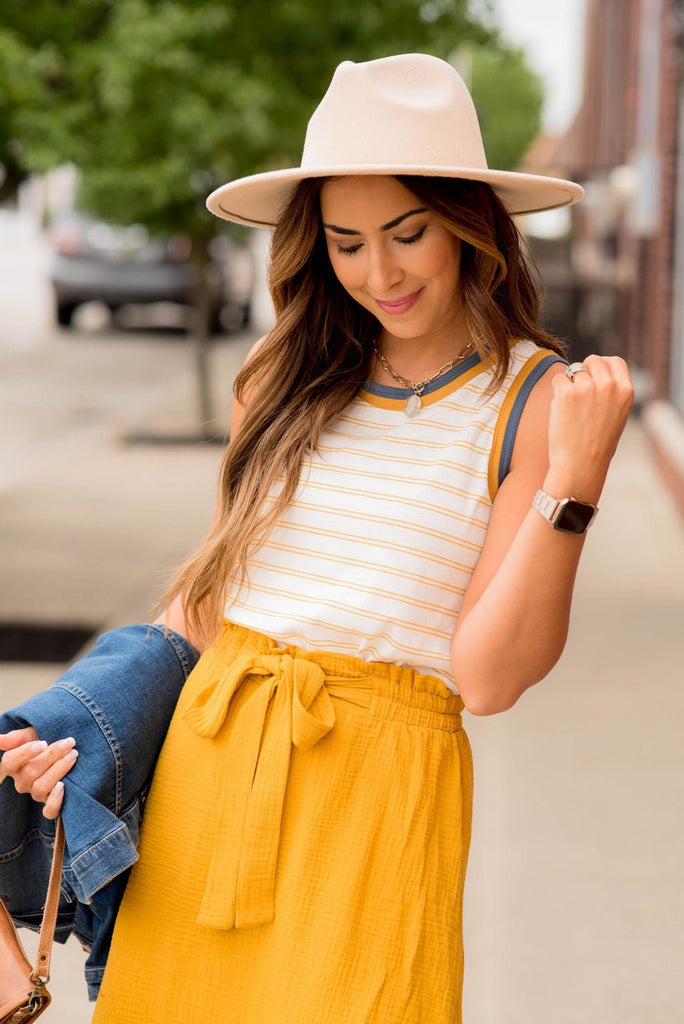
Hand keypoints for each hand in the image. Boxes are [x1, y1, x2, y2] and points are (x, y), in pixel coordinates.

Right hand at [0, 728, 78, 818]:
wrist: (62, 751)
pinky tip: (63, 786)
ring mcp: (35, 794)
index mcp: (13, 766)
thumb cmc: (43, 741)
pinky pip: (49, 811)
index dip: (25, 753)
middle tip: (69, 743)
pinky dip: (56, 801)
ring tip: (73, 755)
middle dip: (52, 755)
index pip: (10, 762)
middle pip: (30, 772)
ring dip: (59, 770)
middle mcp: (21, 782)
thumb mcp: (29, 735)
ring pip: (41, 787)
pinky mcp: (48, 803)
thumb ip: (14, 738)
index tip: (43, 743)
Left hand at [546, 355, 633, 498]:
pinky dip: (556, 393)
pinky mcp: (566, 393)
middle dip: (582, 371)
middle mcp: (609, 385)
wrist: (581, 465)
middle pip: (592, 360)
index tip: (593, 375)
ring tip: (571, 410)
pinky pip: (557, 380)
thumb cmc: (597, 444)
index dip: (601, 366)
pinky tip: (561, 411)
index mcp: (625, 390)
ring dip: (568, 385)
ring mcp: (587, 387)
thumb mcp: (616, 415)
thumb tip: (593, 373)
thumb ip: (610, 392)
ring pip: (572, 371)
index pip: (614, 361)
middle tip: (577, 392)